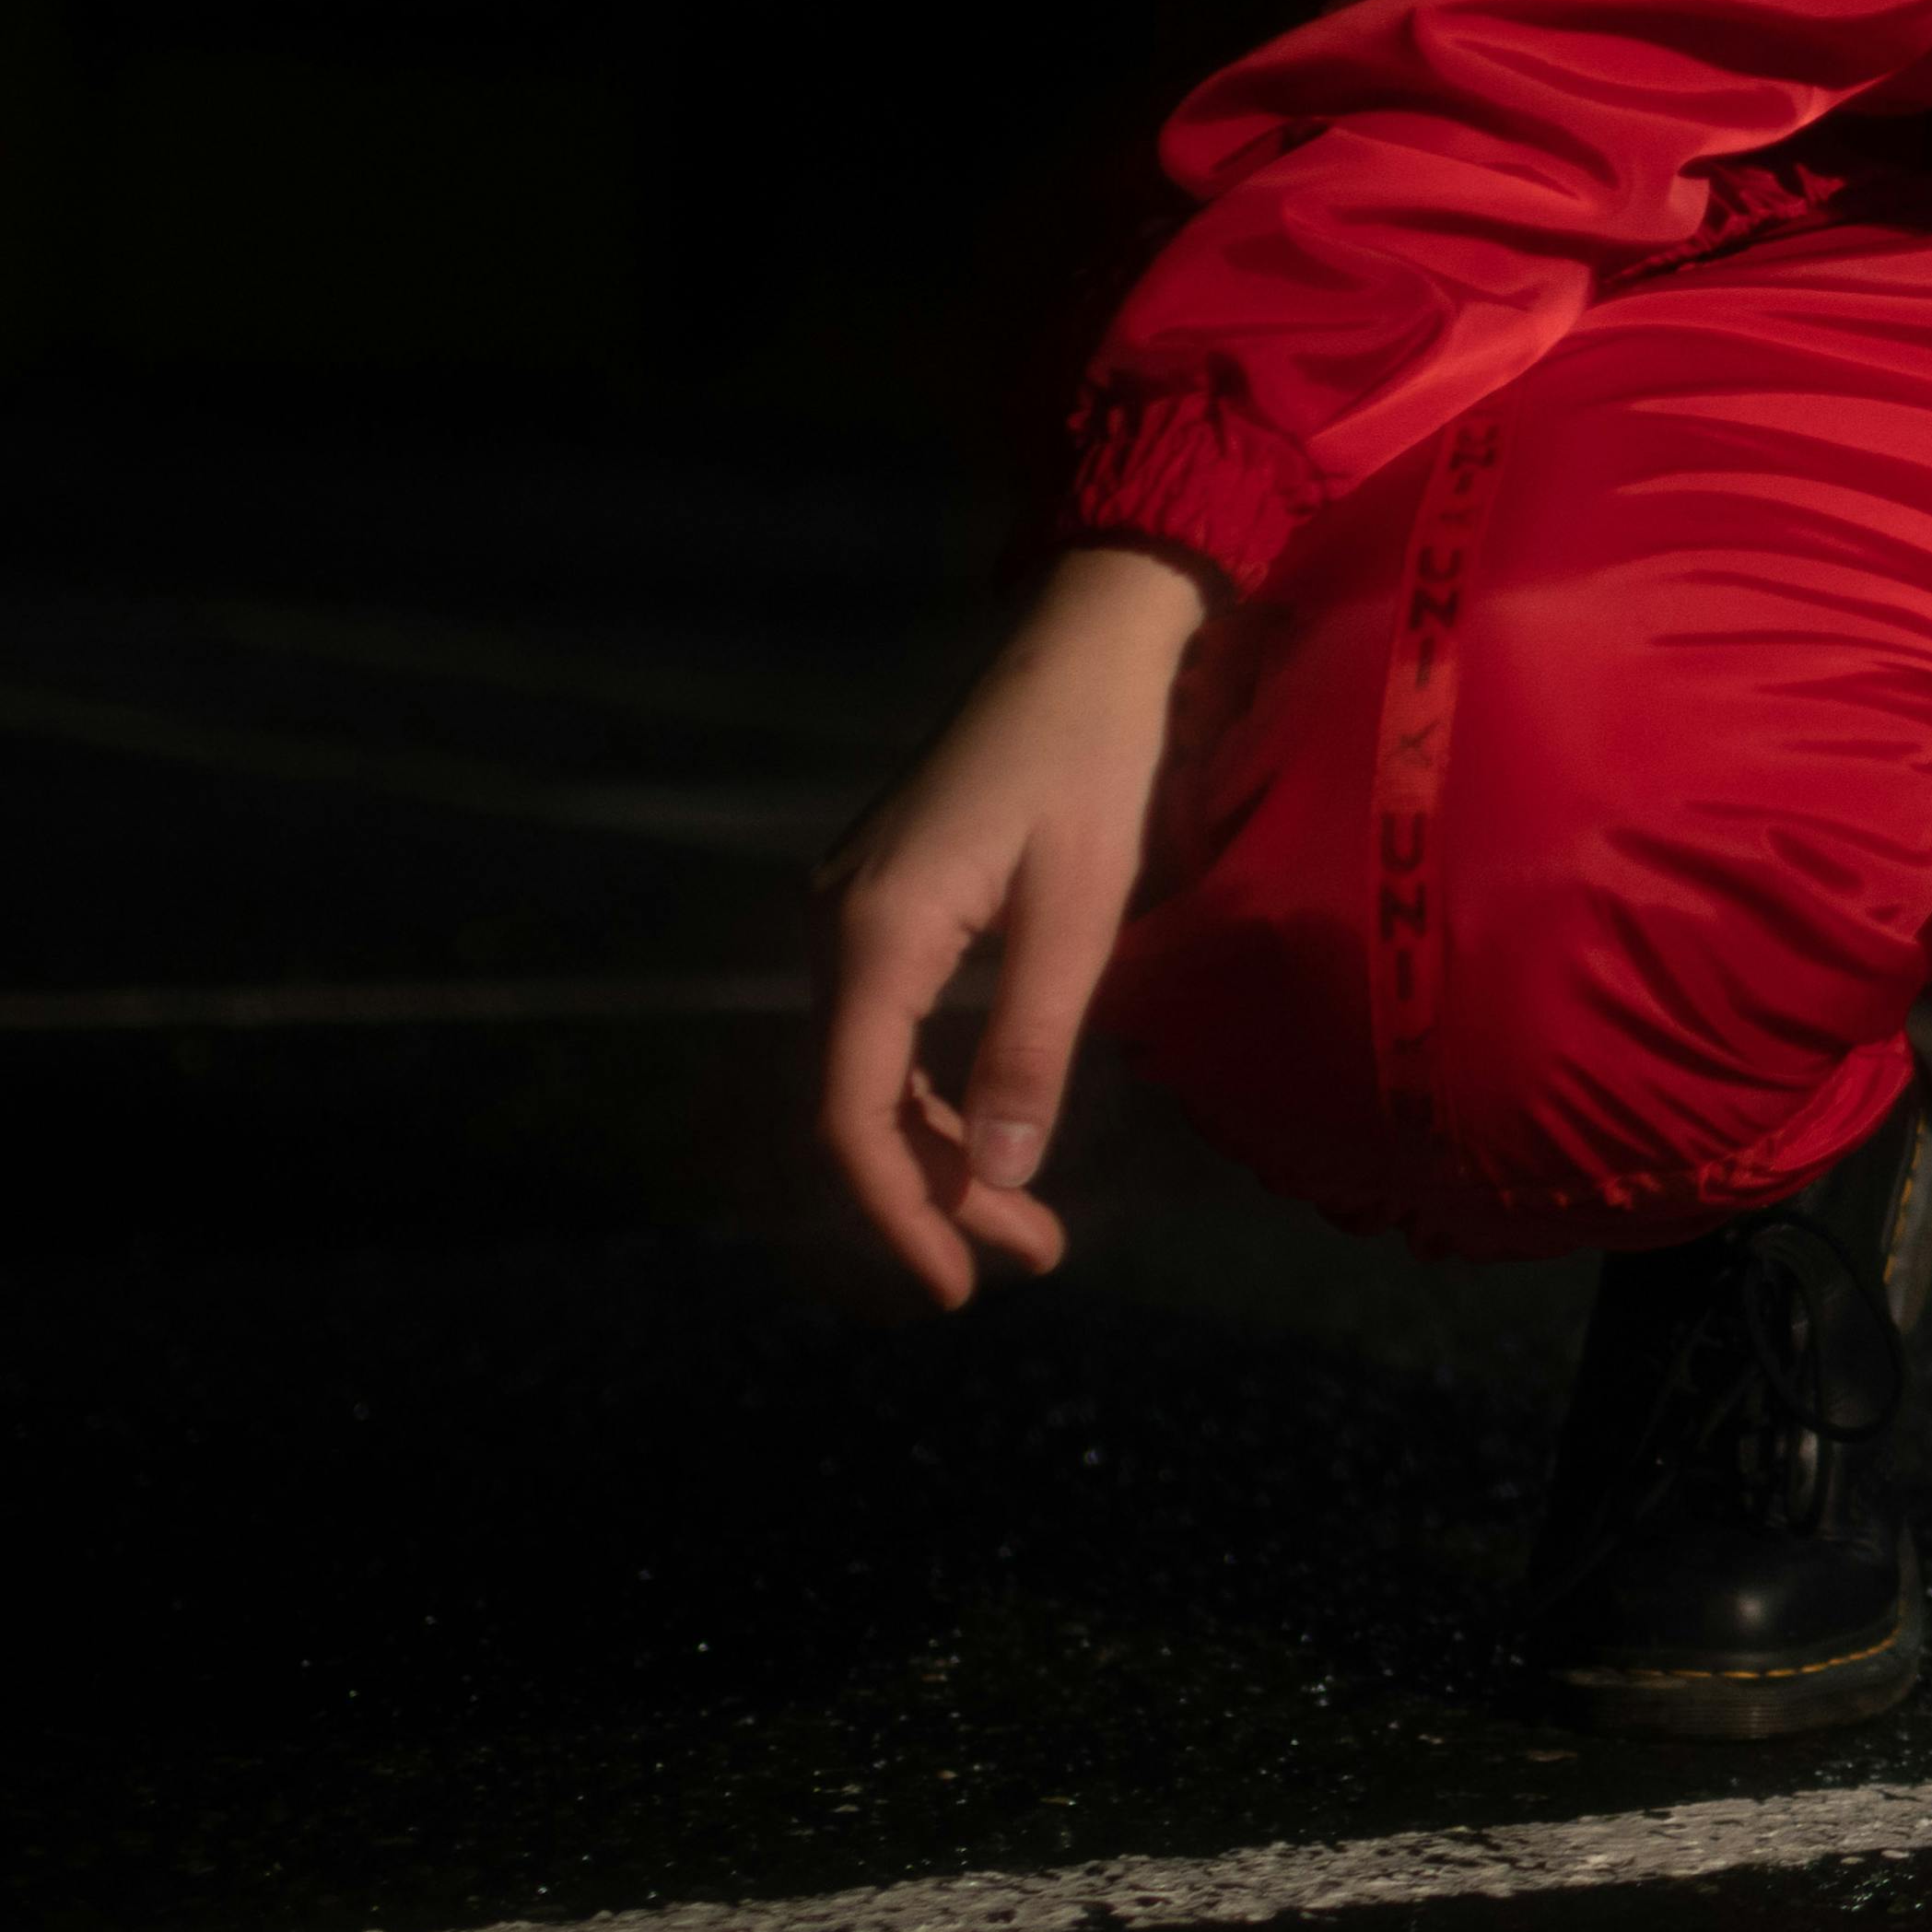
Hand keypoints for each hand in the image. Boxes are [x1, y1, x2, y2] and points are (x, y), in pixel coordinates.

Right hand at [812, 541, 1213, 1306]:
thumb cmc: (1095, 762)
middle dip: (932, 1198)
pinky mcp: (883, 903)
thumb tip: (1002, 1178)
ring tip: (1026, 1225)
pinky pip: (886, 1029)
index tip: (956, 1287)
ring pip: (869, 1073)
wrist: (1084, 643)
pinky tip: (992, 1132)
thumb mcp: (1081, 912)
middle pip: (856, 1105)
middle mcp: (836, 927)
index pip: (851, 1113)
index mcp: (875, 934)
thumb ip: (1034, 1044)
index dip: (897, 1212)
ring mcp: (851, 913)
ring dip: (938, 1152)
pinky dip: (934, 1094)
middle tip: (1030, 1262)